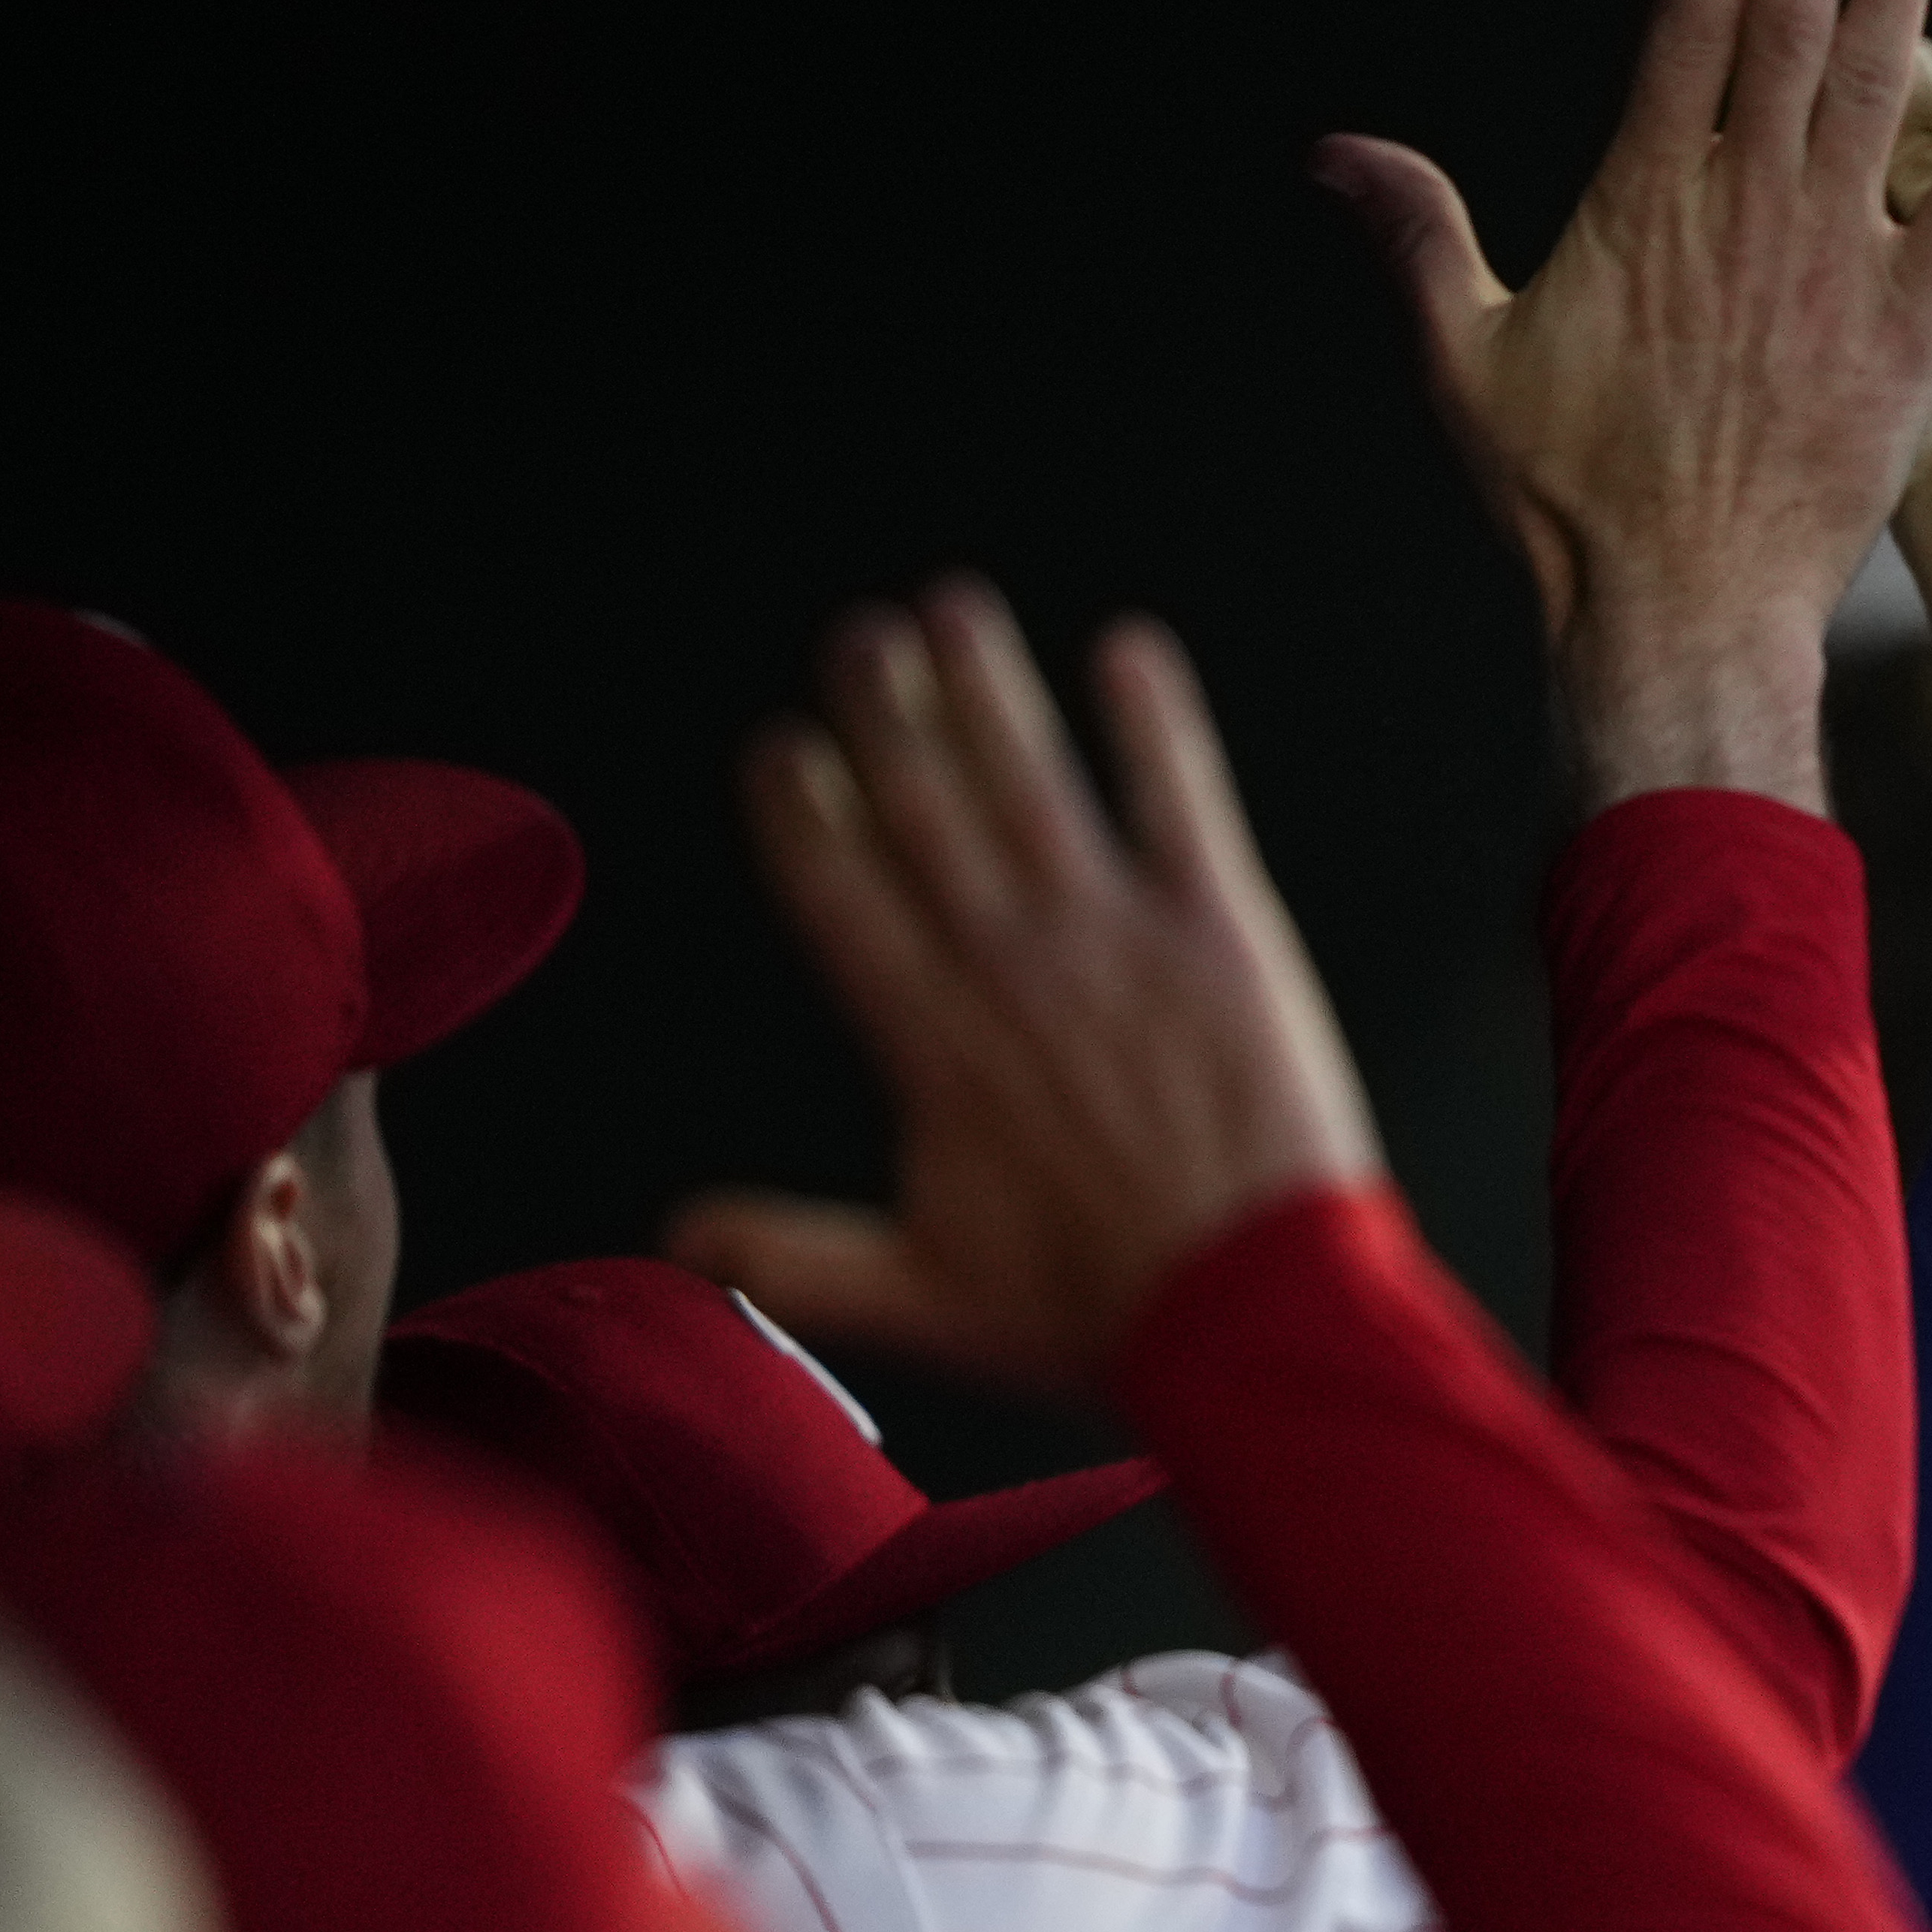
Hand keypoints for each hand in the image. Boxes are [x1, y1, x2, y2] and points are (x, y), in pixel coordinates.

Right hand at [678, 579, 1379, 1390]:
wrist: (1252, 1318)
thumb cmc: (1099, 1314)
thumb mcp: (924, 1297)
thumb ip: (794, 1258)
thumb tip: (679, 1240)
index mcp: (931, 1041)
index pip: (838, 892)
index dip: (803, 812)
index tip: (782, 748)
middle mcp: (1009, 966)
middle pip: (921, 810)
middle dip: (883, 715)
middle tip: (859, 638)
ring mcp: (1116, 940)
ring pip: (1029, 783)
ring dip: (988, 690)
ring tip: (955, 613)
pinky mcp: (1222, 934)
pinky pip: (1178, 801)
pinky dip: (1152, 724)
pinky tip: (1128, 653)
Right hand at [1316, 0, 1931, 810]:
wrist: (1677, 608)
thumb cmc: (1572, 505)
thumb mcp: (1467, 360)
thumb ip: (1420, 237)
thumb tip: (1339, 154)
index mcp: (1643, 199)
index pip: (1686, 18)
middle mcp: (1744, 205)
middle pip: (1784, 14)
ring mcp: (1830, 257)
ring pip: (1877, 72)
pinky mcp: (1906, 325)